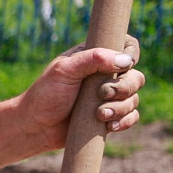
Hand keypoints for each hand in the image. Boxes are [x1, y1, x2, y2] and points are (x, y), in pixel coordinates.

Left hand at [16, 39, 145, 147]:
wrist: (35, 127)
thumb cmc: (45, 94)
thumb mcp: (64, 70)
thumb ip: (93, 59)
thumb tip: (126, 61)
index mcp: (95, 57)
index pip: (126, 46)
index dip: (131, 54)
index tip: (124, 66)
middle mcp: (105, 76)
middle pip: (136, 76)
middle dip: (124, 87)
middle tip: (102, 94)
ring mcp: (109, 97)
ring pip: (134, 98)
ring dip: (120, 108)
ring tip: (99, 115)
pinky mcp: (110, 116)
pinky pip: (131, 117)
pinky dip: (125, 121)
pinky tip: (109, 126)